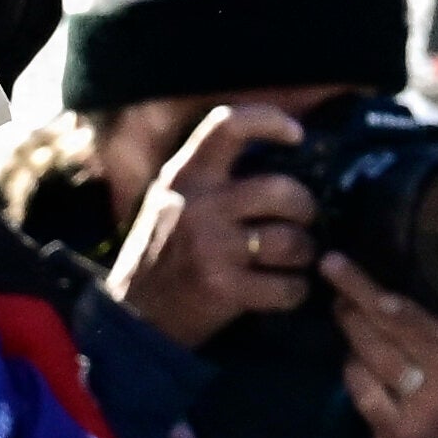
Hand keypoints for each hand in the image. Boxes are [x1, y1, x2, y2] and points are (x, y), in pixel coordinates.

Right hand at [104, 96, 319, 344]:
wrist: (132, 317)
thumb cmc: (159, 254)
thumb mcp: (169, 200)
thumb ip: (209, 176)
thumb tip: (275, 153)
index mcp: (184, 176)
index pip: (228, 126)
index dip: (269, 121)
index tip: (296, 135)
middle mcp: (197, 205)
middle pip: (281, 189)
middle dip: (305, 208)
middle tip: (303, 222)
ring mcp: (210, 248)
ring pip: (291, 240)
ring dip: (305, 253)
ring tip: (296, 259)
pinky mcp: (224, 289)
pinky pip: (287, 286)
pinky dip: (296, 291)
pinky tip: (286, 291)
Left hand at [331, 267, 437, 437]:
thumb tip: (422, 278)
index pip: (419, 306)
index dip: (376, 282)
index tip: (351, 257)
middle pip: (389, 320)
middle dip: (353, 291)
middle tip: (331, 268)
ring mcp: (422, 403)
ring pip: (370, 351)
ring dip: (349, 326)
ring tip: (341, 308)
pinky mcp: (397, 431)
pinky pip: (360, 387)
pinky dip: (351, 368)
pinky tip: (352, 358)